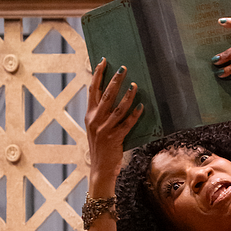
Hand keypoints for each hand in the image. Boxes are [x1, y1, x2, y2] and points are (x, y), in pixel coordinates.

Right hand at [85, 62, 143, 185]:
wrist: (100, 169)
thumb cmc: (101, 148)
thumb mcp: (96, 129)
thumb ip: (101, 114)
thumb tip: (112, 96)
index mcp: (89, 116)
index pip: (93, 90)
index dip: (98, 75)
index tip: (103, 61)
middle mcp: (95, 120)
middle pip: (106, 95)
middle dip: (115, 80)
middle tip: (124, 69)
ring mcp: (104, 130)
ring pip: (118, 108)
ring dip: (128, 95)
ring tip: (135, 85)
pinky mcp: (115, 139)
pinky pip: (127, 124)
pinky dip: (135, 115)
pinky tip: (142, 107)